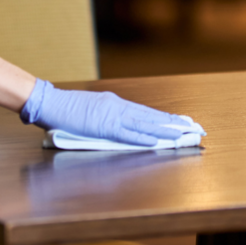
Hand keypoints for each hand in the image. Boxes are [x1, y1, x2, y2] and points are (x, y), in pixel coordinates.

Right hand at [20, 79, 198, 146]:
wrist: (52, 103)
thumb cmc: (67, 109)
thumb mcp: (92, 110)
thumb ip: (107, 118)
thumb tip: (120, 126)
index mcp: (115, 103)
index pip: (146, 112)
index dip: (164, 117)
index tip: (181, 120)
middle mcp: (119, 107)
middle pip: (151, 117)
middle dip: (173, 123)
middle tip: (193, 127)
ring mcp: (112, 117)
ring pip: (145, 124)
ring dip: (165, 130)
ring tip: (182, 134)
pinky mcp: (104, 127)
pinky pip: (128, 134)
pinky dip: (144, 138)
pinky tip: (157, 141)